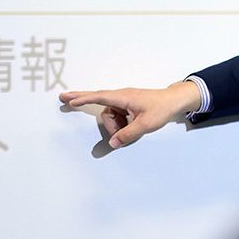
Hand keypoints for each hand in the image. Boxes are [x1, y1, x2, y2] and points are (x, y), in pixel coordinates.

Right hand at [58, 80, 201, 148]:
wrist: (174, 101)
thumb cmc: (162, 108)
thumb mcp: (145, 124)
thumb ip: (128, 134)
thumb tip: (113, 142)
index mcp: (124, 97)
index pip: (100, 97)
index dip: (84, 98)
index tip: (70, 99)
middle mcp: (122, 96)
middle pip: (99, 102)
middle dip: (82, 99)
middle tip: (63, 98)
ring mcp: (125, 101)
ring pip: (110, 114)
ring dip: (114, 125)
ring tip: (127, 131)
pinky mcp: (128, 105)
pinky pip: (117, 115)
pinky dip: (119, 124)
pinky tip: (129, 128)